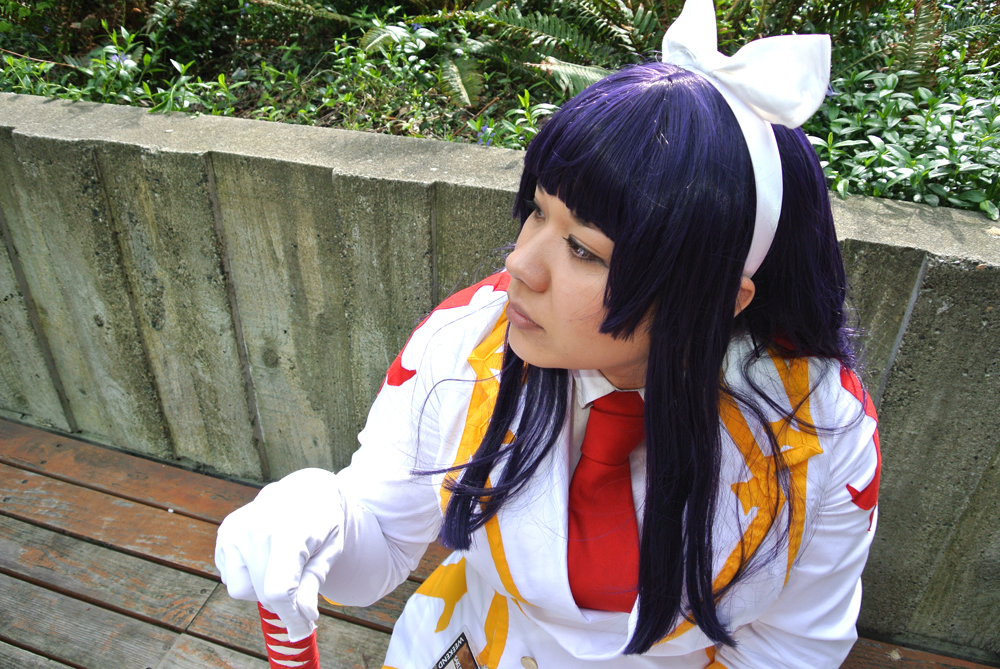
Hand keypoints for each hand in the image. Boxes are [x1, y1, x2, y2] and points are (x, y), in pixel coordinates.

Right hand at [215, 468, 344, 640]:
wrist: (306, 489)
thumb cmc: (323, 521)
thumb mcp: (331, 549)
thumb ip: (314, 582)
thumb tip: (304, 615)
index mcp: (288, 531)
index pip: (278, 589)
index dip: (290, 616)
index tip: (302, 628)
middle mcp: (256, 528)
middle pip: (262, 593)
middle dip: (284, 605)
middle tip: (302, 600)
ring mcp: (236, 530)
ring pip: (241, 589)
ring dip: (262, 589)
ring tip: (283, 567)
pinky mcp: (225, 533)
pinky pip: (230, 576)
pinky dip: (248, 576)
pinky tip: (266, 556)